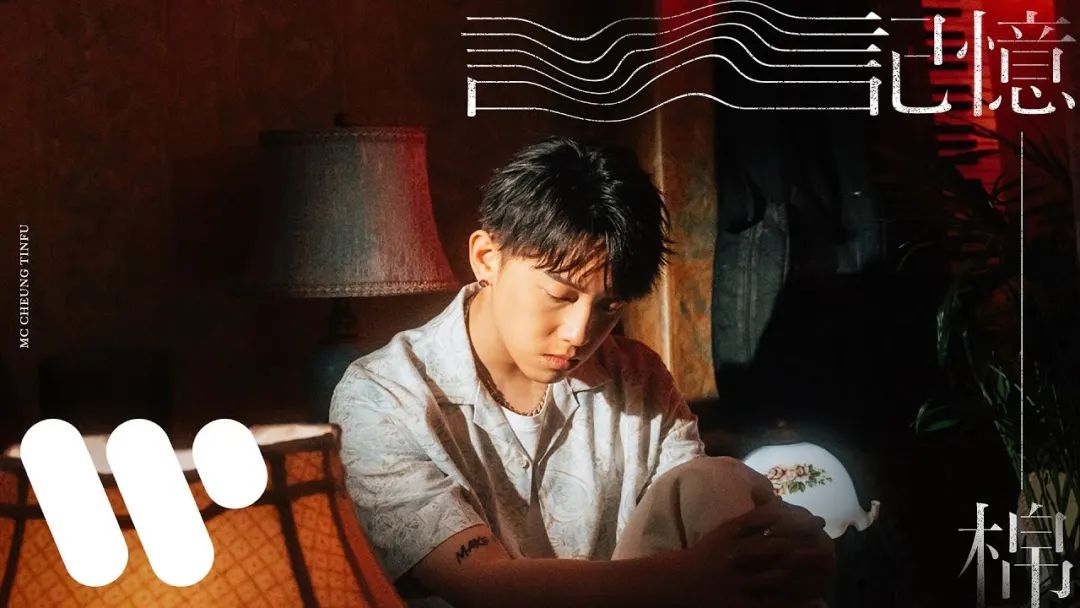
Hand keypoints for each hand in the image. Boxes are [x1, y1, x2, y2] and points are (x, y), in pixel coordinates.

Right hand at [681, 495, 835, 607]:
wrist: (681, 581)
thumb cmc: (707, 553)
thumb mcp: (725, 529)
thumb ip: (750, 517)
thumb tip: (778, 500)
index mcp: (732, 532)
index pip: (770, 521)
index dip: (797, 519)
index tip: (816, 520)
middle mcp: (736, 554)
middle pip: (778, 545)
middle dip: (806, 542)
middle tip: (826, 540)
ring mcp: (739, 580)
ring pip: (779, 573)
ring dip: (804, 570)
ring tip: (824, 566)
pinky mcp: (741, 601)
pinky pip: (773, 601)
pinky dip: (794, 599)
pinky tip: (811, 596)